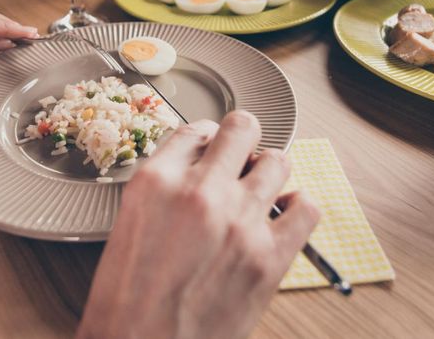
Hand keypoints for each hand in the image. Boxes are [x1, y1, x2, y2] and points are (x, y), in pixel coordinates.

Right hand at [78, 111, 319, 338]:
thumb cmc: (127, 304)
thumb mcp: (128, 227)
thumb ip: (162, 192)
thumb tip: (195, 174)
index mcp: (155, 182)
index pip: (195, 130)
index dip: (208, 137)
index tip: (212, 147)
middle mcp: (199, 191)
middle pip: (242, 130)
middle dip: (243, 140)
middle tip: (242, 157)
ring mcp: (240, 220)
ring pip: (278, 162)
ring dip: (269, 172)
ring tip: (260, 190)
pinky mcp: (269, 256)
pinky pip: (306, 208)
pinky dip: (298, 207)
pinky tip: (283, 216)